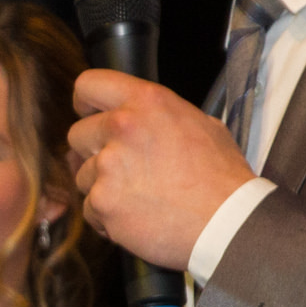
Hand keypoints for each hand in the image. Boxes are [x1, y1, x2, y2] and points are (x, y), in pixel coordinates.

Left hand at [69, 70, 254, 271]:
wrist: (227, 222)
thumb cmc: (221, 178)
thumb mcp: (202, 125)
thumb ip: (159, 115)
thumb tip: (136, 116)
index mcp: (147, 102)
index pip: (89, 84)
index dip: (85, 101)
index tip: (88, 113)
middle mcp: (122, 127)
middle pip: (77, 133)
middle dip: (94, 151)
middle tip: (124, 167)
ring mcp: (108, 165)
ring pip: (82, 174)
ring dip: (103, 186)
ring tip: (140, 196)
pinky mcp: (102, 201)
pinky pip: (89, 208)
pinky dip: (106, 216)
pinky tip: (137, 216)